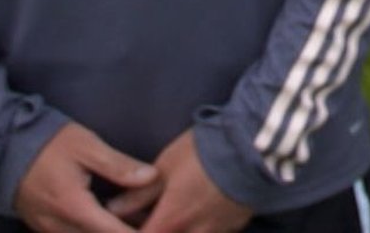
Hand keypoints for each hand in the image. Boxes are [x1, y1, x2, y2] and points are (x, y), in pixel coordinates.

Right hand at [14, 122, 157, 232]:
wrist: (4, 147)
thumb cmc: (49, 143)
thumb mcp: (87, 146)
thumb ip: (119, 165)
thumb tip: (152, 177)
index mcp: (73, 206)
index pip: (113, 232)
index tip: (159, 228)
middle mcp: (59, 225)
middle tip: (152, 222)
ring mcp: (48, 229)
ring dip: (108, 232)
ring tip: (136, 220)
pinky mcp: (43, 227)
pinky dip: (92, 232)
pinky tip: (111, 220)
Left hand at [126, 130, 253, 232]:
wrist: (256, 145)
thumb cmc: (205, 152)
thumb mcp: (166, 166)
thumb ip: (139, 193)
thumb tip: (113, 208)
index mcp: (171, 220)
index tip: (125, 224)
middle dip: (155, 230)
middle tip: (149, 215)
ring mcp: (217, 232)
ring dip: (177, 230)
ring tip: (174, 214)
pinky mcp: (234, 225)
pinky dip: (198, 228)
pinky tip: (199, 209)